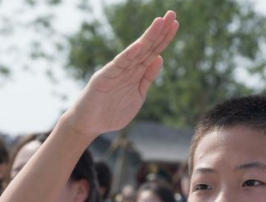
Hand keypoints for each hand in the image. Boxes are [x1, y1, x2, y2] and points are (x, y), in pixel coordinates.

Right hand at [65, 11, 178, 137]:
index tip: (175, 24)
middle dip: (160, 31)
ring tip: (160, 21)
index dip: (164, 38)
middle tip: (171, 14)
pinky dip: (129, 55)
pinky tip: (139, 45)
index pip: (153, 52)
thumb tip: (159, 58)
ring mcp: (116, 71)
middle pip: (147, 47)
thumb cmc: (112, 111)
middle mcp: (127, 68)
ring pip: (136, 52)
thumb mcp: (137, 95)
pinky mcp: (105, 78)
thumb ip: (147, 78)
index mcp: (136, 73)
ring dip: (148, 37)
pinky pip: (119, 65)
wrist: (89, 124)